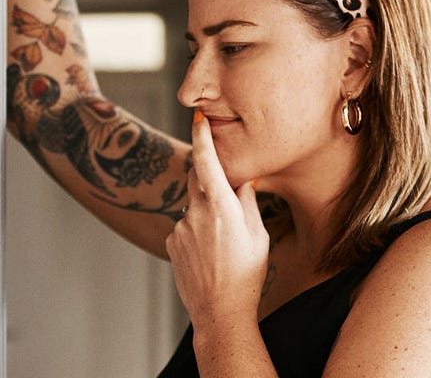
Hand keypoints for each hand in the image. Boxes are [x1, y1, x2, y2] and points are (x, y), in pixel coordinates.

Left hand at [167, 111, 270, 325]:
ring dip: (206, 214)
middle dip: (210, 180)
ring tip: (223, 246)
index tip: (198, 118)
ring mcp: (180, 229)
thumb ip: (247, 202)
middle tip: (227, 199)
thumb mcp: (258, 236)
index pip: (207, 161)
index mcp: (221, 207)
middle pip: (197, 179)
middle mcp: (196, 213)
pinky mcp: (172, 243)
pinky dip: (197, 232)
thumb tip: (242, 179)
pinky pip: (185, 226)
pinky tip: (209, 256)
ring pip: (193, 207)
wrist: (220, 313)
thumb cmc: (247, 275)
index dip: (201, 136)